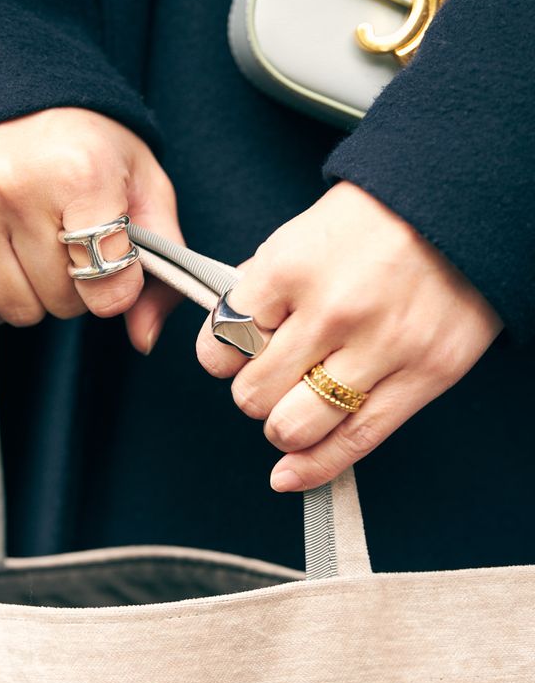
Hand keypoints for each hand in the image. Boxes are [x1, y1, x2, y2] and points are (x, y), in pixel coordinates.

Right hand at [0, 107, 183, 351]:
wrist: (7, 82)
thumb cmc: (84, 143)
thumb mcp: (143, 183)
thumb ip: (161, 259)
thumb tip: (143, 338)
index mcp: (81, 171)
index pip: (108, 287)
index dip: (118, 289)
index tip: (114, 261)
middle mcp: (17, 184)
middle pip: (61, 303)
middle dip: (75, 288)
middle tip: (70, 245)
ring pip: (15, 310)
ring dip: (33, 295)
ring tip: (34, 248)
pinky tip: (0, 264)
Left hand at [196, 182, 503, 490]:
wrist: (461, 207)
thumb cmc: (375, 219)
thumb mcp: (301, 234)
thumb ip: (261, 289)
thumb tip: (229, 338)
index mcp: (291, 267)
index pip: (222, 343)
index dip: (221, 357)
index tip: (234, 356)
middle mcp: (332, 310)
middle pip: (253, 394)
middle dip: (253, 392)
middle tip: (273, 377)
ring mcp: (381, 347)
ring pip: (293, 427)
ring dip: (282, 427)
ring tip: (295, 407)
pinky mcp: (424, 375)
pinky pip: (355, 442)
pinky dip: (313, 468)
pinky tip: (289, 476)